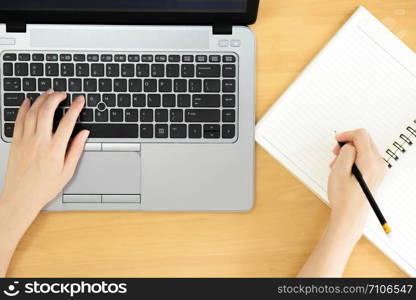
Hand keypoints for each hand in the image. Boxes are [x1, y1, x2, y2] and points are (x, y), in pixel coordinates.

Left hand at [0, 91, 88, 276]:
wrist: (21, 197)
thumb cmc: (44, 187)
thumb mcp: (67, 171)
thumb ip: (76, 150)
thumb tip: (83, 134)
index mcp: (55, 150)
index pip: (68, 122)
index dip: (75, 108)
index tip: (79, 100)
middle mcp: (39, 142)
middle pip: (47, 111)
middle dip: (56, 98)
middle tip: (63, 93)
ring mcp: (25, 141)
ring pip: (32, 112)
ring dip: (41, 99)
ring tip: (48, 93)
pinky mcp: (15, 142)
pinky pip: (18, 120)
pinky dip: (23, 108)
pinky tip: (28, 102)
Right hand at [328, 129, 387, 241]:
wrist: (350, 216)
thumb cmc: (344, 198)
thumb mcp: (338, 171)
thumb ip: (345, 153)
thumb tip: (349, 146)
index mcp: (370, 161)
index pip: (361, 135)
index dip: (347, 135)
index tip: (337, 140)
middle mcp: (379, 164)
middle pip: (365, 141)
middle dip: (348, 144)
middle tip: (335, 154)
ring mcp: (379, 170)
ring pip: (364, 150)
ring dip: (350, 153)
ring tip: (337, 164)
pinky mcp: (376, 175)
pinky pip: (366, 159)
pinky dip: (354, 160)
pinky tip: (344, 169)